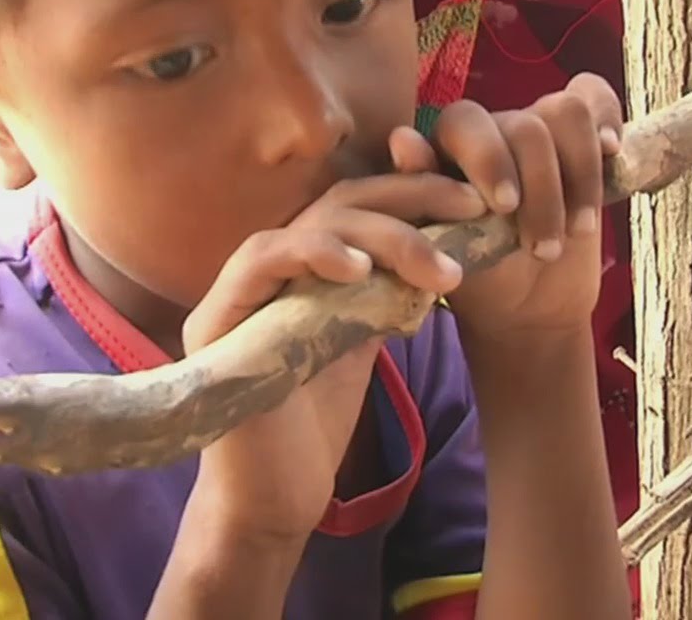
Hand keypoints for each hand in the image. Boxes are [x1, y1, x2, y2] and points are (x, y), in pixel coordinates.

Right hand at [179, 173, 487, 541]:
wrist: (272, 500)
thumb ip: (383, 294)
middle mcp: (266, 266)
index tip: (476, 203)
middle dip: (413, 198)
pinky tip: (359, 267)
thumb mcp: (361, 341)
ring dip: (385, 235)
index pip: (357, 202)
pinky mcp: (215, 323)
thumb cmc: (316, 425)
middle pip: (340, 201)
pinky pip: (260, 261)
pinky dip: (312, 253)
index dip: (416, 192)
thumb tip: (440, 250)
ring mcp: (237, 290)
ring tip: (442, 269)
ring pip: (311, 224)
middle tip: (473, 212)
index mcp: (301, 266)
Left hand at [393, 74, 625, 340]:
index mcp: (449, 150)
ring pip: (566, 112)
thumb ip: (424, 196)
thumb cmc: (478, 279)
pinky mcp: (580, 137)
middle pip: (526, 126)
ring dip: (580, 177)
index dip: (489, 159)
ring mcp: (539, 129)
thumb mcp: (446, 251)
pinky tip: (613, 153)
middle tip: (543, 248)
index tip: (505, 210)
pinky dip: (608, 119)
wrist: (526, 306)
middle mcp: (493, 130)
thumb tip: (403, 139)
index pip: (465, 121)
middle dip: (543, 191)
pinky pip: (593, 95)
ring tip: (578, 230)